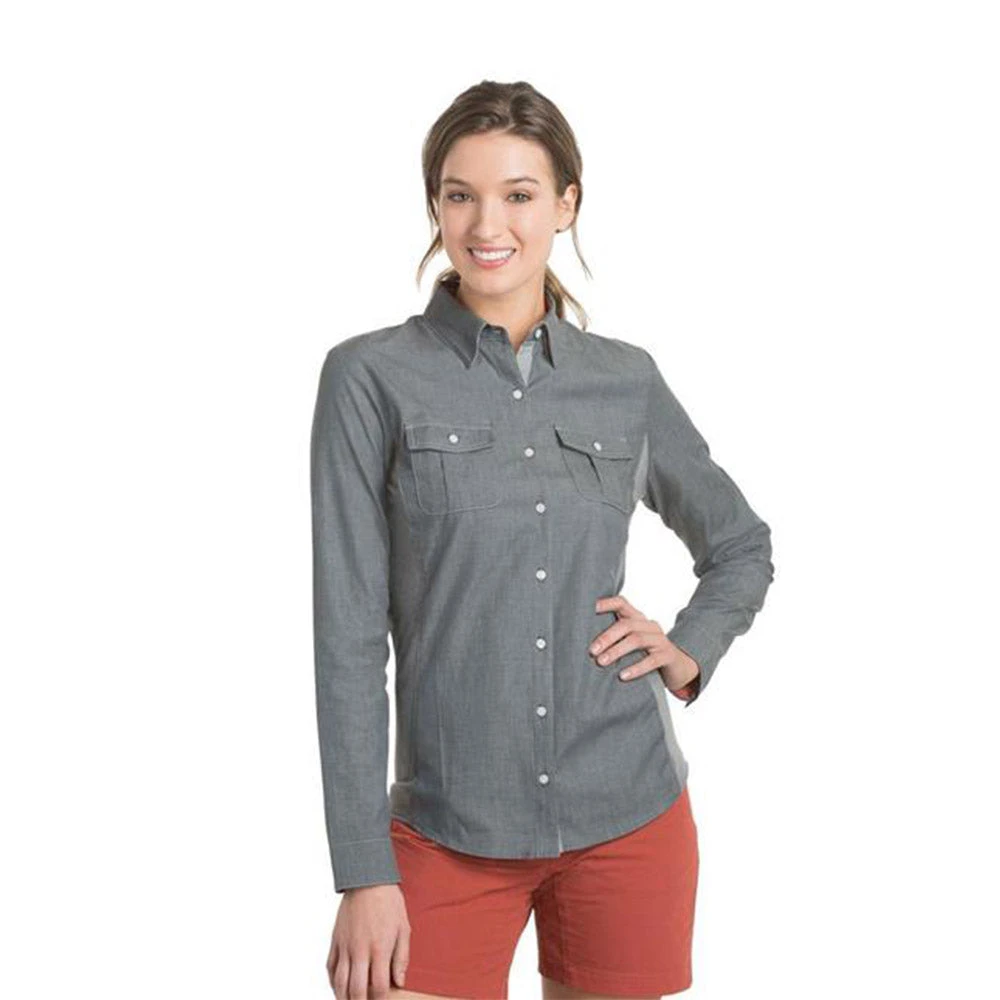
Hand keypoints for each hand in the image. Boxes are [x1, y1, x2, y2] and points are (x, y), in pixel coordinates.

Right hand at [328, 883, 409, 998]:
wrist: (368, 881)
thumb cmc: (389, 903)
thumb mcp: (403, 928)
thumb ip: (401, 957)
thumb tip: (400, 981)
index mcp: (379, 948)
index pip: (379, 987)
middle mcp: (360, 950)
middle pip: (356, 990)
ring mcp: (345, 946)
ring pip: (339, 982)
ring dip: (344, 997)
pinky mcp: (335, 940)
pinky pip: (330, 967)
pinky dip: (333, 981)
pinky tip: (338, 987)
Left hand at [592, 594, 700, 700]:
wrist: (678, 668)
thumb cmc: (646, 653)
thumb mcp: (631, 642)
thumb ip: (615, 638)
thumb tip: (585, 643)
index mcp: (638, 618)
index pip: (621, 603)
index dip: (606, 603)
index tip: (589, 609)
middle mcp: (649, 625)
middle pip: (626, 625)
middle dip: (607, 637)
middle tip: (592, 651)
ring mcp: (660, 639)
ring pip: (637, 640)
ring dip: (616, 651)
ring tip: (602, 662)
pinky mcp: (668, 656)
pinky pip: (652, 660)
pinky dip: (636, 668)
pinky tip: (622, 675)